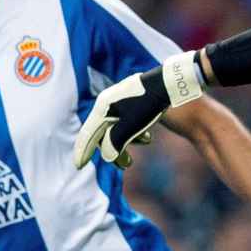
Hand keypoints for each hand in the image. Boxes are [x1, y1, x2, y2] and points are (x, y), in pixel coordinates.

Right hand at [72, 50, 206, 168]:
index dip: (83, 150)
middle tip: (125, 165)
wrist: (172, 85)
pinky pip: (128, 123)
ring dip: (126, 143)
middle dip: (113, 150)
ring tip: (139, 151)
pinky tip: (147, 138)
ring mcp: (122, 102)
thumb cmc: (150, 104)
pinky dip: (134, 134)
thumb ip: (115, 142)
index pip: (89, 133)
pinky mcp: (135, 103)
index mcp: (104, 107)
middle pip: (103, 133)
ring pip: (117, 129)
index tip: (78, 165)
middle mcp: (109, 103)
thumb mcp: (131, 126)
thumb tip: (106, 156)